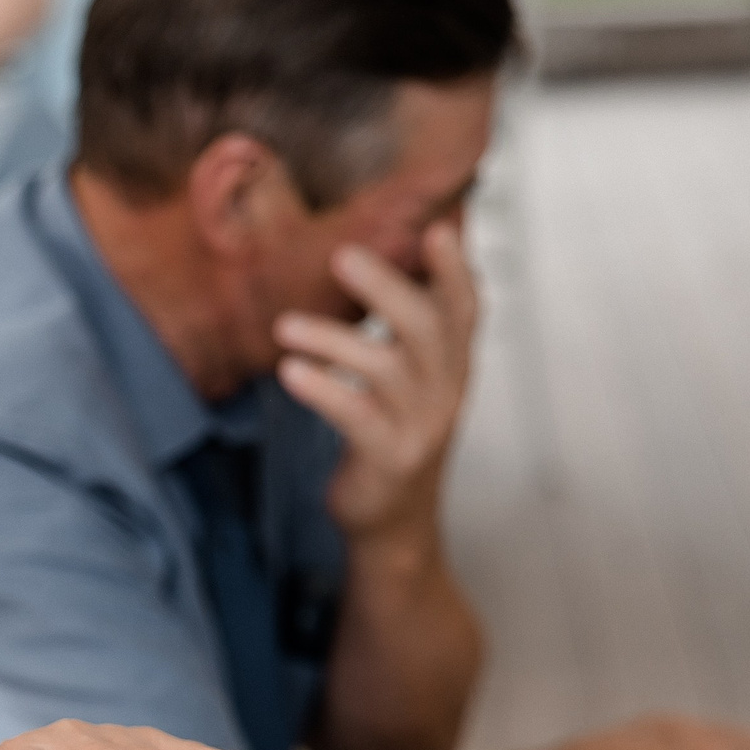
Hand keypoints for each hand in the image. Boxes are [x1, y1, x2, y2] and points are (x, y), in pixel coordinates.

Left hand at [273, 221, 477, 551]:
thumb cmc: (392, 436)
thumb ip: (408, 328)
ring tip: (284, 325)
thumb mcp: (411, 381)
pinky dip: (322, 390)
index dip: (455, 268)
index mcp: (452, 365)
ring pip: (386, 369)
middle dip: (386, 287)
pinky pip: (355, 416)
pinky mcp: (388, 459)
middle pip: (425, 326)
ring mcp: (419, 427)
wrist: (392, 523)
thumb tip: (397, 259)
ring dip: (332, 340)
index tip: (437, 226)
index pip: (465, 307)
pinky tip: (290, 371)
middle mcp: (445, 391)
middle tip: (341, 254)